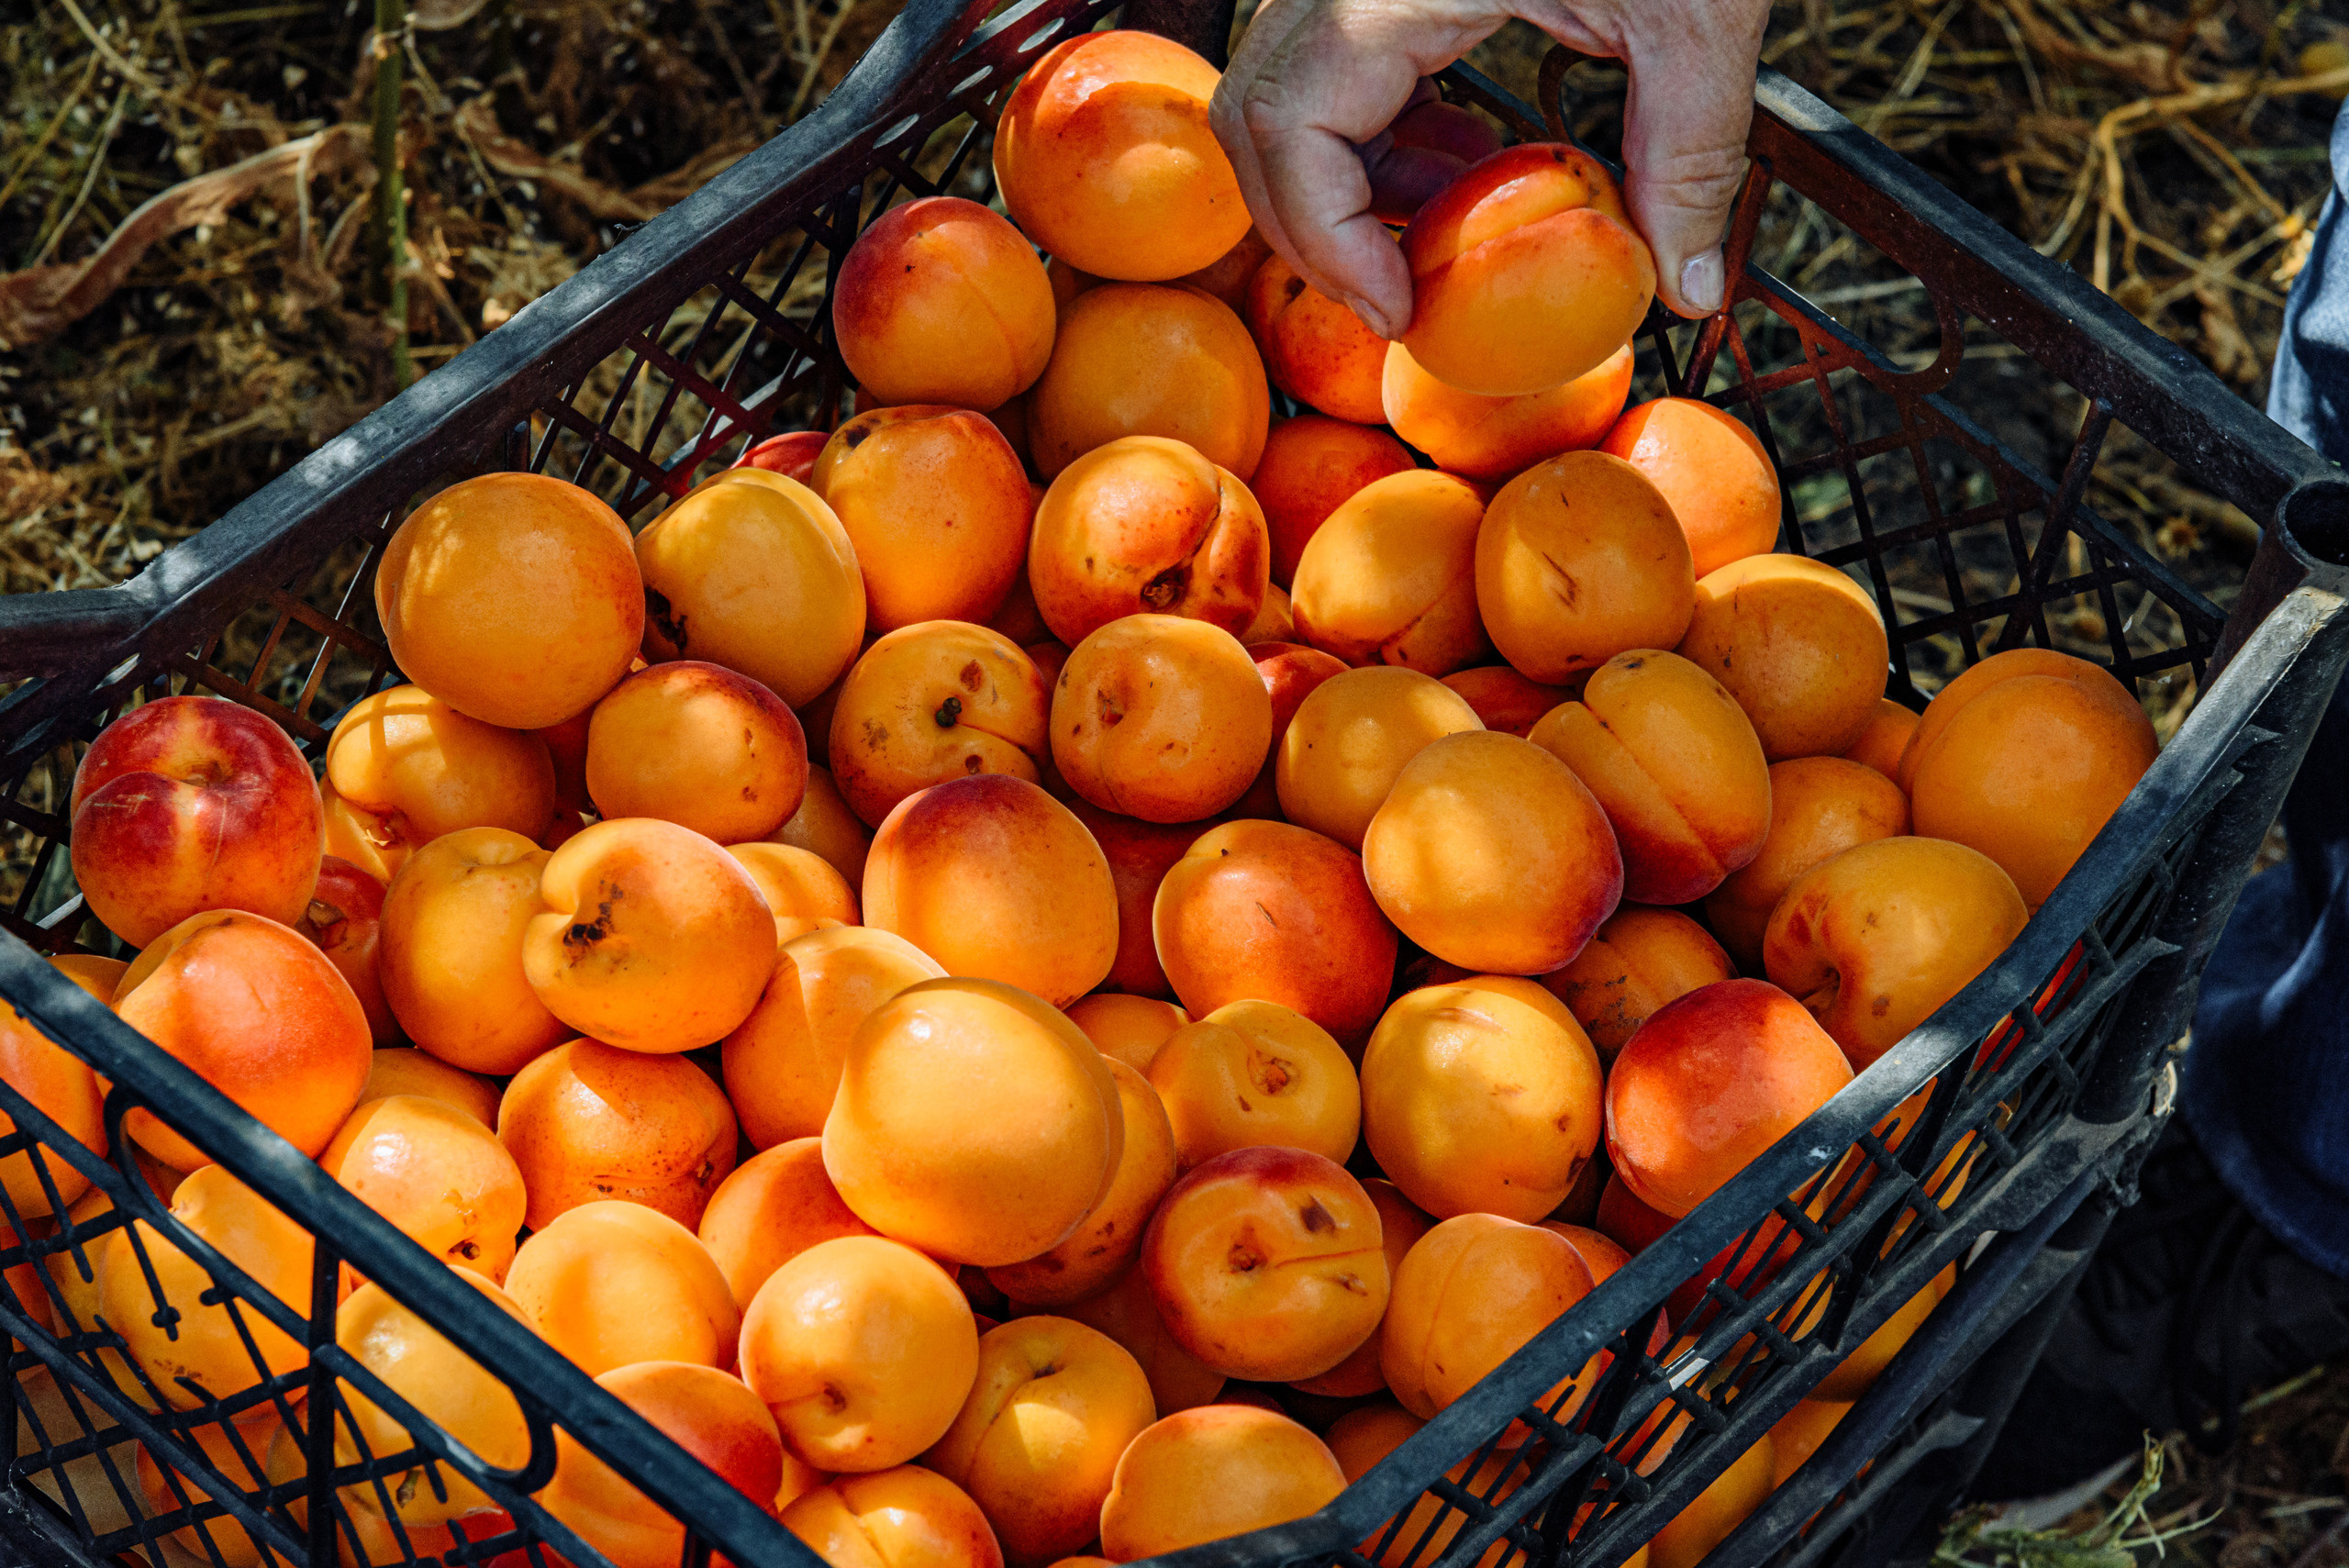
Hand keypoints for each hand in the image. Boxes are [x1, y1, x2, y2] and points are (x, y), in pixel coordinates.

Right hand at [1209, 0, 1769, 335]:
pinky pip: (1329, 59)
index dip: (1328, 239)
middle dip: (1317, 226)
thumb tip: (1691, 286)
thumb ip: (1687, 152)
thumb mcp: (1696, 14)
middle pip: (1257, 115)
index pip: (1289, 126)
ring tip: (1442, 224)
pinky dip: (1375, 129)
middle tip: (1399, 297)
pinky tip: (1460, 154)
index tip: (1399, 308)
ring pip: (1281, 90)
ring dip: (1344, 182)